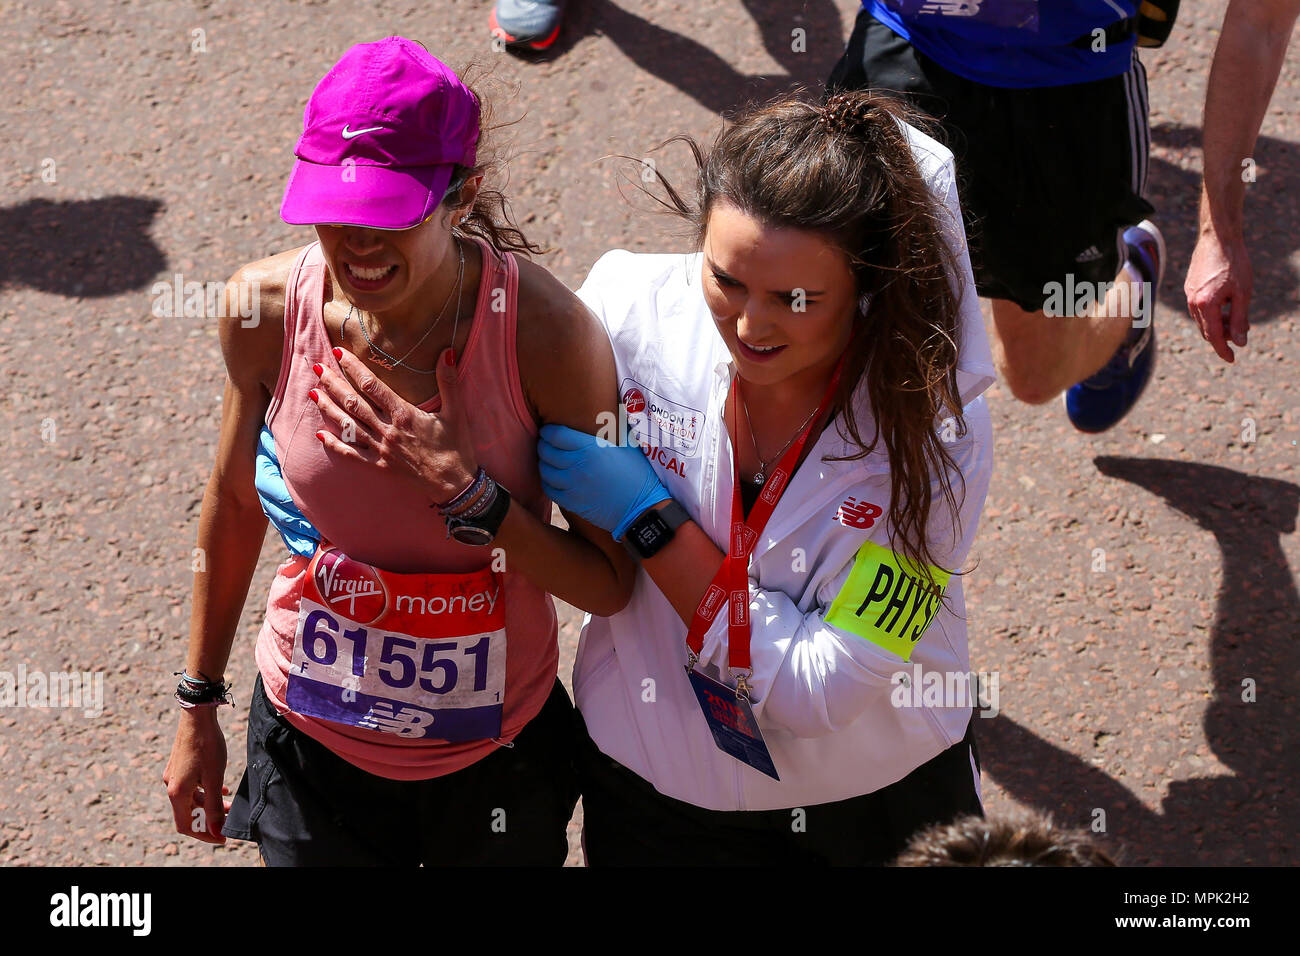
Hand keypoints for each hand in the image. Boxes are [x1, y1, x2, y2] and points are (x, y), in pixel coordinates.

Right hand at [163, 707, 230, 844]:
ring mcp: (174, 775)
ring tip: (228, 804)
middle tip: (228, 820)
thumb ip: (214, 807)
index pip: (186, 825)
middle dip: (209, 819)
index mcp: (177, 792)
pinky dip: (206, 791)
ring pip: (192, 799)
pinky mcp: (179, 766)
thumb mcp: (215, 779)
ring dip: (209, 805)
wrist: (198, 716)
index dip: (204, 834)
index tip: (222, 837)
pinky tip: (221, 789)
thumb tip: (217, 831)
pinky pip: (192, 787)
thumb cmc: (207, 746)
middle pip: (188, 812)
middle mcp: (171, 785)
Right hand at [256, 424, 319, 555]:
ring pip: (279, 521)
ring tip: (310, 549)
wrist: (278, 437)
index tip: (305, 509)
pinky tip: (305, 551)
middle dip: (294, 524)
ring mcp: (270, 497)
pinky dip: (293, 539)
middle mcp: (264, 483)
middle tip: (314, 536)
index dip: (286, 500)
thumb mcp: (285, 430)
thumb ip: (292, 436)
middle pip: (275, 509)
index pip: (271, 486)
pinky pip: (284, 526)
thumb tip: (313, 433)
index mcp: (264, 464)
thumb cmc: (289, 430)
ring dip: (294, 537)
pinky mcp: (279, 507)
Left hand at [311, 347, 477, 503]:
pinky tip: (320, 435)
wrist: (454, 484)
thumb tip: (446, 352)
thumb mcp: (456, 412)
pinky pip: (352, 455)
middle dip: (333, 384)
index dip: (353, 368)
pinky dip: (335, 445)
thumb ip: (448, 381)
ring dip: (329, 409)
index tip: (339, 353)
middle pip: (354, 403)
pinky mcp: (379, 466)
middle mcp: (388, 430)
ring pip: (348, 425)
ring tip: (313, 393)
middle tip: (317, 369)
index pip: (372, 386)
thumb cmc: (456, 447)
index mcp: (404, 414)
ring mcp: (381, 449)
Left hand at [537, 423, 670, 539]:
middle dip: (542, 445)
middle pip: (547, 451)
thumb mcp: (629, 446)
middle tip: (544, 443)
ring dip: (544, 463)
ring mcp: (573, 485)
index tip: (547, 430)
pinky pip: (549, 489)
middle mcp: (578, 465)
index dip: (548, 431)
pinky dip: (547, 482)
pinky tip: (552, 478)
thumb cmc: (639, 474)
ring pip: (545, 470)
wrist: (643, 508)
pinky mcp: (572, 503)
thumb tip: (611, 409)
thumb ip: (616, 428)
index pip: (556, 434)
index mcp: (591, 448)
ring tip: (547, 460)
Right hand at [1185, 229, 1252, 362]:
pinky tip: (1225, 304)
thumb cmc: (1234, 263)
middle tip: (1240, 334)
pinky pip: (1198, 308)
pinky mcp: (1189, 287)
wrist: (1218, 238)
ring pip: (1202, 320)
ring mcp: (1189, 295)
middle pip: (1206, 330)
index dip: (1223, 350)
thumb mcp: (1243, 293)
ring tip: (1234, 317)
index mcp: (1205, 305)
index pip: (1213, 336)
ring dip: (1217, 324)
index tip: (1232, 359)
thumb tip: (1239, 342)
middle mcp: (1193, 302)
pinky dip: (1211, 313)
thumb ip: (1240, 319)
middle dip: (1222, 337)